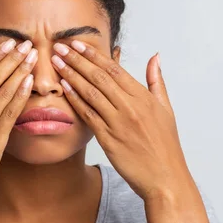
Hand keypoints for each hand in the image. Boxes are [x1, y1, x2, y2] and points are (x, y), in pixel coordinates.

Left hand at [50, 40, 193, 201]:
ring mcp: (118, 123)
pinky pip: (88, 115)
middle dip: (77, 60)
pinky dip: (76, 100)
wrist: (165, 178)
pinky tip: (65, 88)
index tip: (78, 44)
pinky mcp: (109, 139)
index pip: (115, 69)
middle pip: (99, 77)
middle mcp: (130, 107)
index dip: (94, 55)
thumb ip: (156, 81)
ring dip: (72, 75)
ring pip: (91, 93)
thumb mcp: (166, 109)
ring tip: (57, 63)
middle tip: (60, 47)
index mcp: (143, 97)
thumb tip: (154, 57)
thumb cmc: (165, 145)